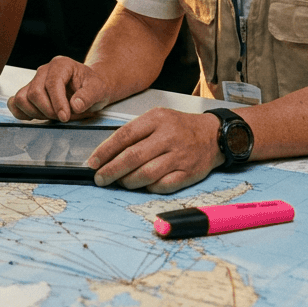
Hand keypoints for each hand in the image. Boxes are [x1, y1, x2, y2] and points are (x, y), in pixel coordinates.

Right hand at [7, 56, 111, 121]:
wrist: (90, 88)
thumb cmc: (94, 87)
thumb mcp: (99, 90)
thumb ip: (88, 96)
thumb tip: (75, 105)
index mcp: (61, 65)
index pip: (52, 83)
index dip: (57, 102)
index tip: (65, 117)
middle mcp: (44, 70)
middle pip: (34, 93)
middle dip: (48, 111)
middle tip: (63, 117)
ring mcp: (34, 81)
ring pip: (22, 98)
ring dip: (36, 113)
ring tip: (53, 116)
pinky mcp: (28, 92)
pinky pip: (15, 103)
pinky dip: (22, 113)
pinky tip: (37, 116)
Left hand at [87, 109, 222, 193]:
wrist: (214, 135)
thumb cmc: (181, 128)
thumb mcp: (157, 118)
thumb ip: (135, 132)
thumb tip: (108, 153)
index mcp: (157, 119)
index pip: (124, 136)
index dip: (105, 151)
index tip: (93, 162)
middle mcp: (168, 137)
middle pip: (132, 157)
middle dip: (111, 170)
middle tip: (100, 178)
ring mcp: (179, 156)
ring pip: (145, 174)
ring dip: (127, 181)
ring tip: (120, 181)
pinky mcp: (187, 173)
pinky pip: (162, 186)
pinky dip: (148, 188)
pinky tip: (141, 185)